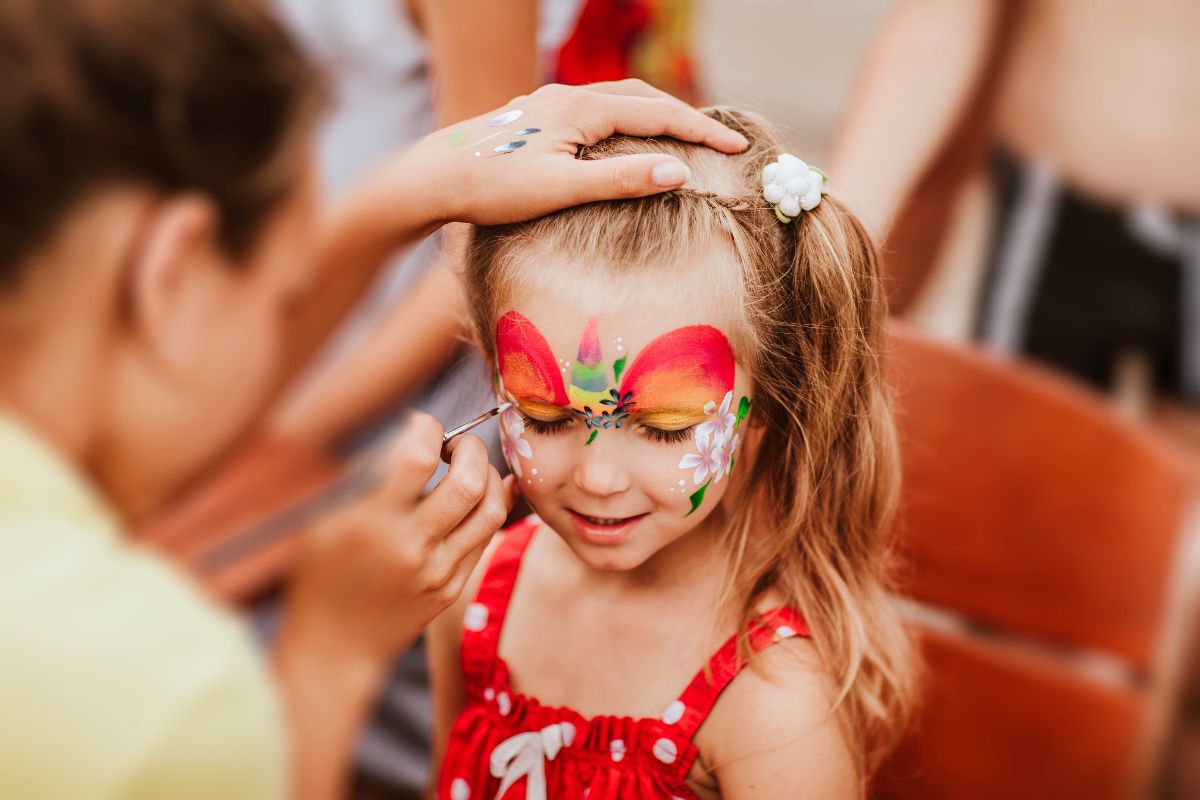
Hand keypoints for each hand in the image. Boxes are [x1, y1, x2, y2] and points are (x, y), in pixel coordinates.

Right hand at [280, 413, 509, 670]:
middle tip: (455, 443)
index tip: (421, 424)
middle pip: (468, 481)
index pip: (416, 457)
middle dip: (471, 447)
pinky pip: (488, 535)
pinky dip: (495, 502)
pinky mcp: (454, 586)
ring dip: (489, 473)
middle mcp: (409, 547)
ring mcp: (437, 571)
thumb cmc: (322, 570)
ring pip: (491, 508)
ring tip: (470, 465)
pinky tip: (488, 487)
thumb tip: (408, 431)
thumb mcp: (324, 518)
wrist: (337, 644)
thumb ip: (363, 476)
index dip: (427, 427)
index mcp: (369, 523)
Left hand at [364, 79, 749, 229]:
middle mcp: (566, 97)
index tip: (739, 147)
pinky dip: (624, 121)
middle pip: (641, 97)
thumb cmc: (491, 190)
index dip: (701, 130)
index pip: (657, 114)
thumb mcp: (560, 190)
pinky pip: (593, 111)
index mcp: (580, 108)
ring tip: (683, 137)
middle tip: (722, 141)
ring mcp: (547, 106)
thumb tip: (679, 172)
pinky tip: (621, 140)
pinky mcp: (533, 121)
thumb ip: (620, 179)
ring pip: (615, 100)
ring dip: (654, 115)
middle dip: (685, 117)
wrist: (430, 180)